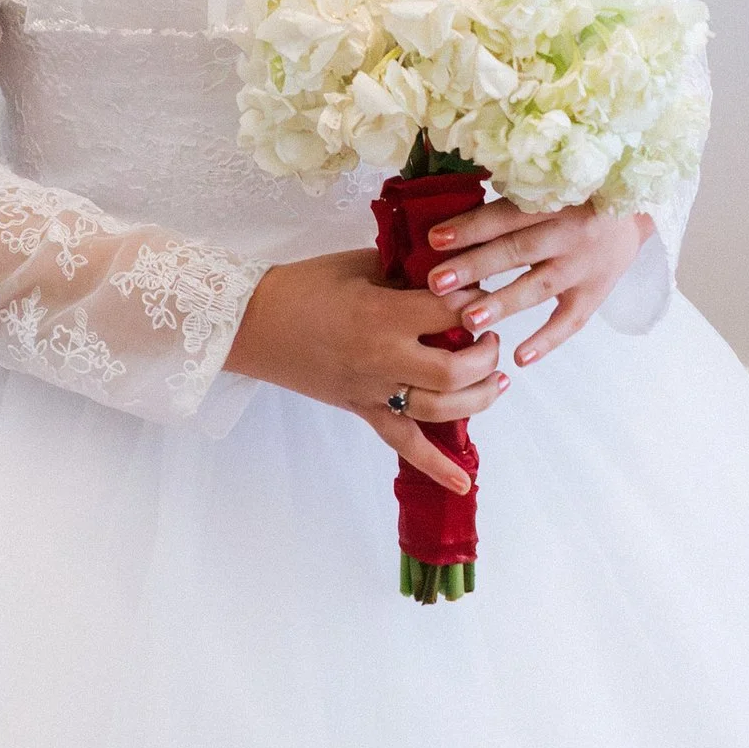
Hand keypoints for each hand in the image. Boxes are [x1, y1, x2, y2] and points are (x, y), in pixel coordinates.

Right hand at [225, 247, 509, 494]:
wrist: (253, 322)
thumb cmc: (305, 286)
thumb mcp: (362, 264)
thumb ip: (408, 272)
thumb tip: (451, 276)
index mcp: (384, 316)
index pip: (453, 313)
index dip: (476, 303)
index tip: (478, 295)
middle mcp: (384, 359)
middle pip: (457, 370)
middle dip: (486, 354)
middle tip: (489, 337)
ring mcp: (374, 391)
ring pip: (441, 410)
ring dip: (479, 397)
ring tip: (495, 380)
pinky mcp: (363, 410)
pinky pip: (403, 445)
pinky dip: (436, 467)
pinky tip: (464, 483)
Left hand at [422, 200, 649, 365]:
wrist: (633, 213)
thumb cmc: (575, 195)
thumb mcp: (550, 184)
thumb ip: (511, 197)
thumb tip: (451, 202)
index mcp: (556, 198)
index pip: (507, 215)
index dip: (471, 227)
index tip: (434, 240)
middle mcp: (571, 233)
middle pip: (517, 251)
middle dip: (475, 267)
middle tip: (437, 283)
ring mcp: (585, 267)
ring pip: (539, 287)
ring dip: (503, 304)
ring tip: (469, 320)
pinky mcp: (595, 294)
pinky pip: (571, 321)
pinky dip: (547, 341)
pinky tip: (520, 359)